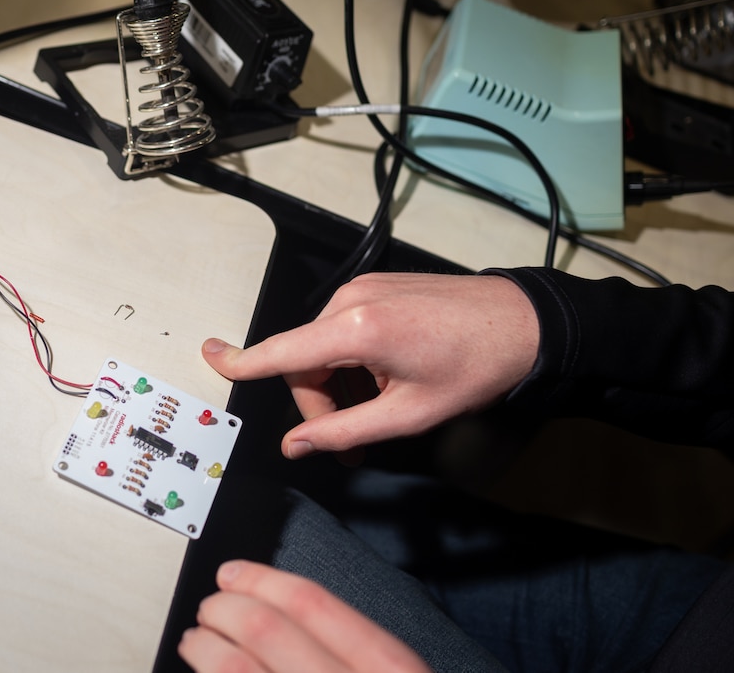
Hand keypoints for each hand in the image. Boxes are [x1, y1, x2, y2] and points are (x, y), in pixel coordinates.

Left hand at [178, 560, 432, 672]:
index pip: (313, 603)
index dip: (262, 580)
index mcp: (389, 668)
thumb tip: (296, 615)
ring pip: (236, 672)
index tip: (234, 571)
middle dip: (226, 609)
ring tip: (196, 640)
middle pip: (266, 632)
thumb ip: (364, 650)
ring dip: (205, 649)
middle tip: (211, 605)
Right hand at [202, 272, 537, 457]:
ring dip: (338, 385)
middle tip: (352, 443)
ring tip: (379, 410)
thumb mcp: (408, 414)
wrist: (524, 322)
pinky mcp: (377, 286)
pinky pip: (343, 330)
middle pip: (304, 361)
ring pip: (323, 349)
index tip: (209, 357)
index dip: (241, 360)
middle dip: (320, 405)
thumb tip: (296, 447)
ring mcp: (365, 289)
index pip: (282, 351)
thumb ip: (344, 432)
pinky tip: (385, 378)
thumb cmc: (474, 367)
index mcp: (355, 329)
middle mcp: (351, 300)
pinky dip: (352, 362)